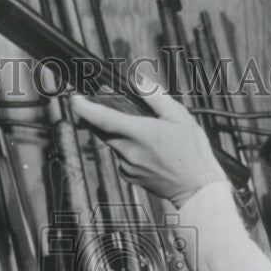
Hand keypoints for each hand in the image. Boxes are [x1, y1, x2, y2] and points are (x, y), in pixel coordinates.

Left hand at [69, 87, 225, 207]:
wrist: (196, 188)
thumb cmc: (192, 153)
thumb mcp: (180, 117)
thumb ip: (156, 97)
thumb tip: (139, 82)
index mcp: (139, 133)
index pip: (101, 118)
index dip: (83, 108)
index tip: (74, 99)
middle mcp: (128, 151)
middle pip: (103, 130)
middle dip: (104, 117)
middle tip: (114, 107)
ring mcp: (127, 166)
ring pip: (114, 143)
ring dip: (122, 134)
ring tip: (150, 135)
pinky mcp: (129, 176)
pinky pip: (122, 157)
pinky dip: (129, 149)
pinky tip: (151, 152)